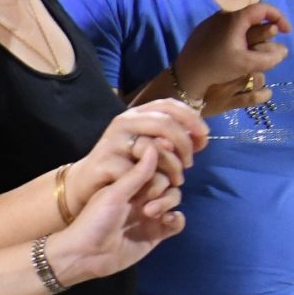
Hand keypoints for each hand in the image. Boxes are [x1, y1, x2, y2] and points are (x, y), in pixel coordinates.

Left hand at [40, 141, 185, 285]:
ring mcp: (150, 215)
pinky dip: (177, 220)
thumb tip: (154, 146)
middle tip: (147, 198)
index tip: (163, 166)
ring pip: (173, 199)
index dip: (161, 165)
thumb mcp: (115, 193)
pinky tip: (167, 221)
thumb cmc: (94, 220)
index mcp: (129, 182)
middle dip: (163, 187)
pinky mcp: (156, 234)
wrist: (86, 255)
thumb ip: (137, 173)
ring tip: (150, 213)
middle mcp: (141, 195)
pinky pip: (176, 223)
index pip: (155, 165)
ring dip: (168, 202)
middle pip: (168, 181)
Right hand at [67, 100, 206, 215]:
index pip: (169, 105)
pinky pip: (139, 172)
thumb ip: (173, 139)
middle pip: (164, 123)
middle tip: (190, 163)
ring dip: (172, 166)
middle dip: (184, 144)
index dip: (191, 118)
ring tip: (177, 180)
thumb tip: (201, 137)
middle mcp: (124, 122)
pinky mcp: (106, 163)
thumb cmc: (125, 164)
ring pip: (153, 148)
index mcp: (136, 113)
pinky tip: (157, 189)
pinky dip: (153, 182)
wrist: (88, 183)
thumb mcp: (149, 147)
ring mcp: (113, 141)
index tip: (205, 136)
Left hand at [176, 0, 291, 102]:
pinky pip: (228, 27)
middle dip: (267, 27)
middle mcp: (224, 14)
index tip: (287, 32)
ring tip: (259, 47)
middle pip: (252, 15)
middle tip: (275, 41)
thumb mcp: (246, 64)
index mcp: (235, 17)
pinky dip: (240, 35)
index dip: (279, 17)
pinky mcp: (205, 30)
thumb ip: (269, 58)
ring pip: (240, 22)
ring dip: (253, 32)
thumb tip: (284, 51)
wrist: (185, 74)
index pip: (264, 8)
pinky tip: (240, 50)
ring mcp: (213, 21)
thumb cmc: (217, 66)